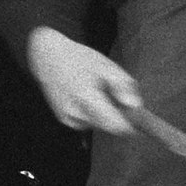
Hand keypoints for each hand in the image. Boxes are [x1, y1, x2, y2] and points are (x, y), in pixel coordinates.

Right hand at [24, 27, 141, 133]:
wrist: (47, 58)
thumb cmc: (80, 59)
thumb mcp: (107, 66)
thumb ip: (124, 85)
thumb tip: (136, 106)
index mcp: (87, 97)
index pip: (115, 126)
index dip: (130, 126)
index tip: (138, 122)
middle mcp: (75, 112)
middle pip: (108, 127)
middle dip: (117, 118)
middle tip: (115, 98)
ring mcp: (67, 117)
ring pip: (98, 125)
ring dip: (104, 115)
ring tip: (96, 93)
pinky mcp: (63, 119)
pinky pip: (86, 122)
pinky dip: (91, 114)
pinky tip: (85, 98)